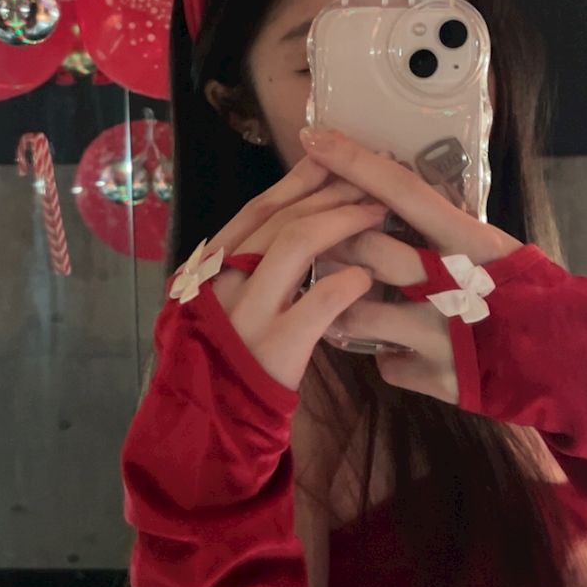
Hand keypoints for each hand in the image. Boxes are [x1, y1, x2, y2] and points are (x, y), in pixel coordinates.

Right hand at [204, 155, 384, 389]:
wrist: (212, 425)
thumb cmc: (228, 360)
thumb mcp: (224, 304)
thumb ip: (250, 265)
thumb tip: (300, 215)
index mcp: (209, 268)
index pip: (258, 208)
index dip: (299, 180)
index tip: (334, 161)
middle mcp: (222, 283)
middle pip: (281, 217)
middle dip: (330, 193)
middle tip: (370, 183)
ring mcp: (247, 314)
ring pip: (295, 244)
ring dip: (342, 222)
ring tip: (377, 216)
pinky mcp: (276, 348)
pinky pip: (319, 302)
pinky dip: (348, 282)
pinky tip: (367, 277)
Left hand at [299, 129, 520, 401]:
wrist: (570, 363)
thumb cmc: (531, 295)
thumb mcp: (496, 249)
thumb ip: (448, 230)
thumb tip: (394, 198)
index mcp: (472, 242)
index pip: (403, 192)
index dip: (357, 164)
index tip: (316, 138)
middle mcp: (453, 284)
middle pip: (368, 250)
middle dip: (333, 241)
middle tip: (316, 238)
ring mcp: (443, 334)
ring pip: (356, 313)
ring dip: (339, 302)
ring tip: (334, 296)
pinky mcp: (438, 378)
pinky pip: (385, 361)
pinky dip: (384, 353)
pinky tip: (394, 348)